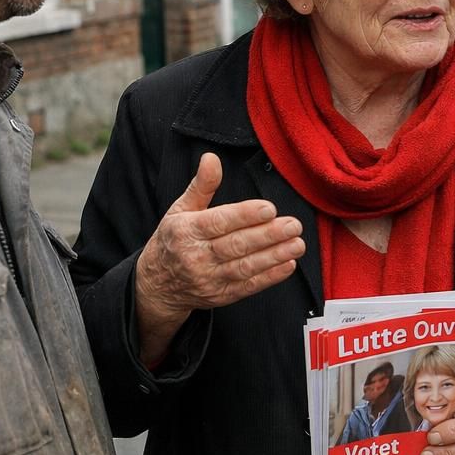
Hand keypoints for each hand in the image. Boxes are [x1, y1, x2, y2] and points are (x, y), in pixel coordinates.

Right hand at [134, 153, 305, 364]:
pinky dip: (270, 277)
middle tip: (293, 225)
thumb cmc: (174, 240)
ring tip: (297, 245)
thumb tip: (211, 158)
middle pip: (236, 245)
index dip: (245, 216)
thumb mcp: (180, 209)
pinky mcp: (220, 296)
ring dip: (274, 256)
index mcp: (187, 231)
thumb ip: (201, 185)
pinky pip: (247, 286)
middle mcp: (196, 256)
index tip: (269, 209)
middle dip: (268, 235)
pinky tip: (288, 265)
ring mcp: (209, 279)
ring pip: (245, 267)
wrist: (157, 285)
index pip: (219, 222)